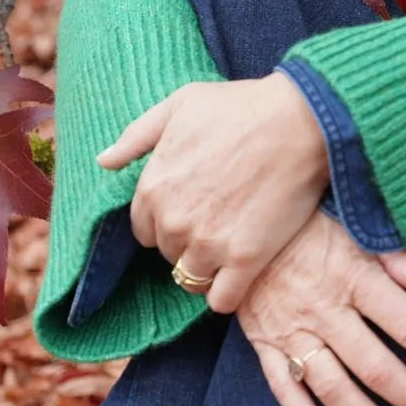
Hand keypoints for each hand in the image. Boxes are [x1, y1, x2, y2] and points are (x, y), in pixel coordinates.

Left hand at [96, 75, 328, 313]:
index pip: (142, 229)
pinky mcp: (245, 260)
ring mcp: (208, 244)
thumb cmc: (242, 106)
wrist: (301, 120)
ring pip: (190, 279)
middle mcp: (174, 221)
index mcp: (153, 187)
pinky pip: (222, 301)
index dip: (165, 221)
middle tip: (217, 222)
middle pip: (167, 253)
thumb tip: (104, 161)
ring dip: (206, 268)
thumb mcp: (179, 104)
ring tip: (229, 249)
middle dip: (186, 242)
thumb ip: (136, 136)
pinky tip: (240, 275)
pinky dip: (227, 294)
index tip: (191, 210)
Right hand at [237, 212, 405, 405]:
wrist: (235, 225)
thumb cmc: (306, 222)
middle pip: (377, 367)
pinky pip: (283, 389)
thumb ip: (394, 256)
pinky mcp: (263, 344)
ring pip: (334, 388)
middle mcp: (324, 311)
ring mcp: (290, 332)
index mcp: (353, 278)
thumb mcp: (352, 225)